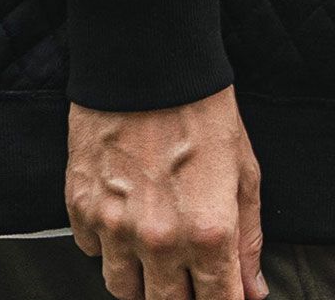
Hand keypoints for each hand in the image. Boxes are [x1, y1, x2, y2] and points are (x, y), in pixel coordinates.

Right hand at [66, 83, 267, 299]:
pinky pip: (91, 251)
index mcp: (208, 232)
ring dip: (141, 278)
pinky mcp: (81, 207)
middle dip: (182, 295)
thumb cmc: (201, 107)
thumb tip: (253, 290)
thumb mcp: (243, 170)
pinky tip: (124, 214)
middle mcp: (160, 240)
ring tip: (154, 245)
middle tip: (188, 270)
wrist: (148, 59)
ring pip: (124, 290)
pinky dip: (107, 243)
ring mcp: (115, 226)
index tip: (222, 296)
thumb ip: (249, 238)